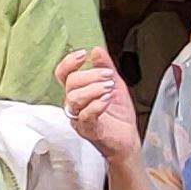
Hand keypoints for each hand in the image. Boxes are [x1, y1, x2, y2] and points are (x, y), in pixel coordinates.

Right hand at [57, 48, 139, 162]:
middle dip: (90, 75)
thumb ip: (105, 67)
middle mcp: (74, 105)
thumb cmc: (118, 115)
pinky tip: (107, 100)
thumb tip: (97, 50)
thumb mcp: (115, 84)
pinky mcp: (88, 130)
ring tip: (109, 88)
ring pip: (74, 98)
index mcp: (77, 92)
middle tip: (108, 76)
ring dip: (94, 89)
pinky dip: (96, 105)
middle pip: (70, 83)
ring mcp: (79, 118)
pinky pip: (85, 116)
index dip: (69, 62)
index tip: (84, 55)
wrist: (127, 139)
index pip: (63, 74)